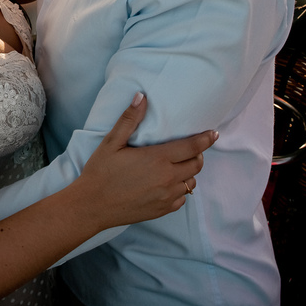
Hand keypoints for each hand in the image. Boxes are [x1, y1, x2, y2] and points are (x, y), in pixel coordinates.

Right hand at [80, 93, 216, 226]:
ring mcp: (166, 196)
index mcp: (157, 158)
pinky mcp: (162, 209)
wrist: (92, 206)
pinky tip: (166, 184)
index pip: (192, 147)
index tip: (214, 133)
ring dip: (188, 172)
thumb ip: (129, 119)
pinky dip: (179, 190)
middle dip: (198, 155)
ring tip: (176, 166)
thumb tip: (142, 97)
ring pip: (191, 182)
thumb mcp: (111, 142)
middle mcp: (167, 178)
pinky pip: (182, 199)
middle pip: (196, 165)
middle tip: (189, 149)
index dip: (206, 139)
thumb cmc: (100, 172)